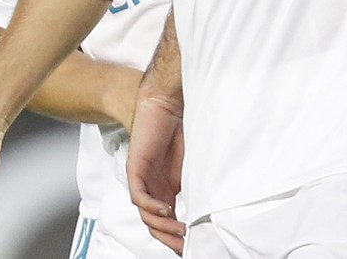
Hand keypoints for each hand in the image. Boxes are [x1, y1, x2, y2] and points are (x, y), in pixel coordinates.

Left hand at [127, 83, 185, 253]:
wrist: (168, 102)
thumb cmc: (182, 127)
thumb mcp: (193, 164)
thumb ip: (195, 184)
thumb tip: (211, 206)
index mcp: (164, 188)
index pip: (166, 221)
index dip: (177, 235)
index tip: (193, 244)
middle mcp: (152, 188)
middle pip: (155, 224)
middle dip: (170, 238)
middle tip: (186, 246)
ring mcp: (142, 180)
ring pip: (147, 215)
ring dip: (163, 226)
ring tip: (180, 231)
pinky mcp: (135, 169)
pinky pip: (140, 198)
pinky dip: (153, 207)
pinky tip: (167, 209)